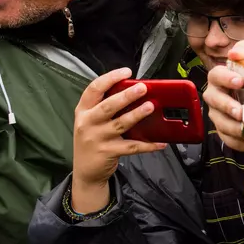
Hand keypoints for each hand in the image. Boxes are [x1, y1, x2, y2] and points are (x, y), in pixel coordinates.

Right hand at [71, 68, 164, 211]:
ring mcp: (97, 138)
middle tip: (143, 88)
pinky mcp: (108, 152)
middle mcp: (87, 123)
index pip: (93, 89)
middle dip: (127, 96)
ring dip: (137, 114)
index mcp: (83, 110)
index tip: (126, 71)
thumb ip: (106, 106)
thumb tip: (134, 91)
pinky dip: (147, 144)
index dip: (110, 78)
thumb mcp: (92, 120)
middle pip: (108, 106)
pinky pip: (132, 146)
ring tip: (151, 107)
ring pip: (120, 124)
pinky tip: (160, 142)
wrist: (85, 171)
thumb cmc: (93, 138)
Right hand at [203, 41, 243, 152]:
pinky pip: (229, 139)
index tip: (239, 81)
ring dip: (233, 126)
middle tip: (240, 110)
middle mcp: (223, 95)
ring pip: (219, 122)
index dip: (224, 78)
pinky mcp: (233, 133)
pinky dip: (239, 141)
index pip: (216, 75)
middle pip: (213, 99)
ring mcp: (226, 115)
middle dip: (225, 105)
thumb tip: (234, 53)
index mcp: (229, 77)